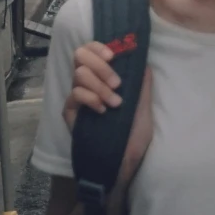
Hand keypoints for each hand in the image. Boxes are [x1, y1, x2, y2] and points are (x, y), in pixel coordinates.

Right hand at [62, 38, 156, 188]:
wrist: (121, 167)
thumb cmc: (133, 140)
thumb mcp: (144, 110)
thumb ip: (142, 85)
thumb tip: (144, 60)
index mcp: (105, 79)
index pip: (92, 50)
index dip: (99, 47)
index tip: (113, 55)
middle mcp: (89, 85)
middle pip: (80, 55)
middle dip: (100, 65)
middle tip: (117, 83)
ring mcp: (78, 99)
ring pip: (79, 74)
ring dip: (100, 85)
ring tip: (115, 103)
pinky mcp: (70, 114)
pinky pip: (74, 95)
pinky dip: (90, 98)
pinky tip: (103, 111)